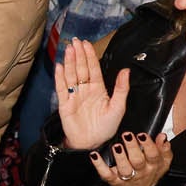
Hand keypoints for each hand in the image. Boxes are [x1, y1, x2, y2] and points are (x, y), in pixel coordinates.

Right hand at [56, 36, 130, 150]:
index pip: (93, 69)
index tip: (86, 44)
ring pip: (71, 75)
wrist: (92, 143)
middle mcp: (85, 90)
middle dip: (78, 55)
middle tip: (75, 41)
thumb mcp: (118, 107)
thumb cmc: (106, 128)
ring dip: (69, 62)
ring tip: (68, 50)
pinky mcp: (64, 104)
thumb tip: (126, 70)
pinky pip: (61, 88)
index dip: (89, 56)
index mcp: (98, 89)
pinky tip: (59, 66)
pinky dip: (60, 77)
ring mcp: (74, 96)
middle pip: (80, 69)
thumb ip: (121, 89)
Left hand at [91, 131, 173, 185]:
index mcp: (153, 165)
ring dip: (120, 157)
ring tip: (117, 146)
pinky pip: (106, 174)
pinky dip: (99, 165)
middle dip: (133, 148)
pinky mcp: (114, 180)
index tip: (142, 135)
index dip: (148, 145)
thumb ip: (164, 149)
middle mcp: (141, 172)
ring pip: (124, 169)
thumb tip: (163, 137)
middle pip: (138, 161)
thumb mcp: (162, 162)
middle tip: (127, 136)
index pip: (153, 155)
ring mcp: (127, 177)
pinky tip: (94, 155)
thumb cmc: (150, 173)